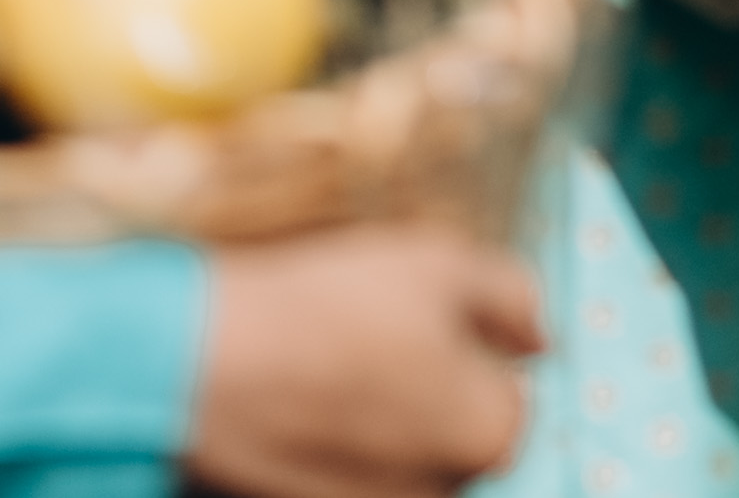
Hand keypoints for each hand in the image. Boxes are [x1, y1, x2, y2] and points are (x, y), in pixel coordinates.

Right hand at [186, 225, 544, 497]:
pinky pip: (350, 473)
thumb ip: (514, 298)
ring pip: (404, 458)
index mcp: (488, 434)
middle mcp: (442, 491)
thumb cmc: (327, 305)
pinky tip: (301, 399)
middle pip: (457, 437)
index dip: (472, 353)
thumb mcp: (441, 263)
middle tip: (367, 339)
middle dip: (430, 393)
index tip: (417, 322)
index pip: (511, 401)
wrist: (197, 365)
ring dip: (382, 421)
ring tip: (328, 366)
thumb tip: (540, 338)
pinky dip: (337, 444)